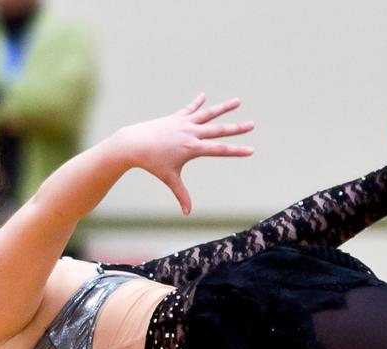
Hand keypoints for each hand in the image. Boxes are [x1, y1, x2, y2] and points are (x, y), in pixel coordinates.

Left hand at [117, 94, 253, 214]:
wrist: (134, 144)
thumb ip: (181, 195)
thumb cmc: (152, 163)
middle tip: (252, 124)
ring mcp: (183, 123)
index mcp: (192, 148)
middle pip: (219, 130)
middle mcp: (191, 132)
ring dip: (223, 108)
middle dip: (237, 128)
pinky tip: (204, 96)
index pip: (219, 150)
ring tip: (238, 101)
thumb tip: (187, 213)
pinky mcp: (175, 117)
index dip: (236, 151)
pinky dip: (197, 103)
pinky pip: (189, 109)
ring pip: (208, 114)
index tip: (251, 150)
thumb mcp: (169, 179)